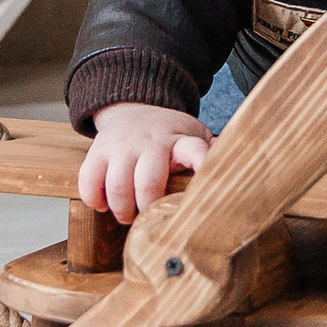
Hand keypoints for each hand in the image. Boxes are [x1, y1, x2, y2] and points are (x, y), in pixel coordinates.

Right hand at [79, 102, 211, 224]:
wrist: (132, 108)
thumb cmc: (169, 135)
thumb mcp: (194, 137)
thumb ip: (211, 155)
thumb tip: (237, 177)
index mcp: (180, 140)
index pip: (195, 150)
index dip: (202, 166)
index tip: (206, 183)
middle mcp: (151, 142)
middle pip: (148, 181)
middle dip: (147, 208)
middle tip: (149, 218)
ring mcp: (122, 146)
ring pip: (117, 185)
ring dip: (121, 209)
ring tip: (127, 216)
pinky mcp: (98, 150)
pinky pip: (89, 179)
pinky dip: (93, 198)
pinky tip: (101, 205)